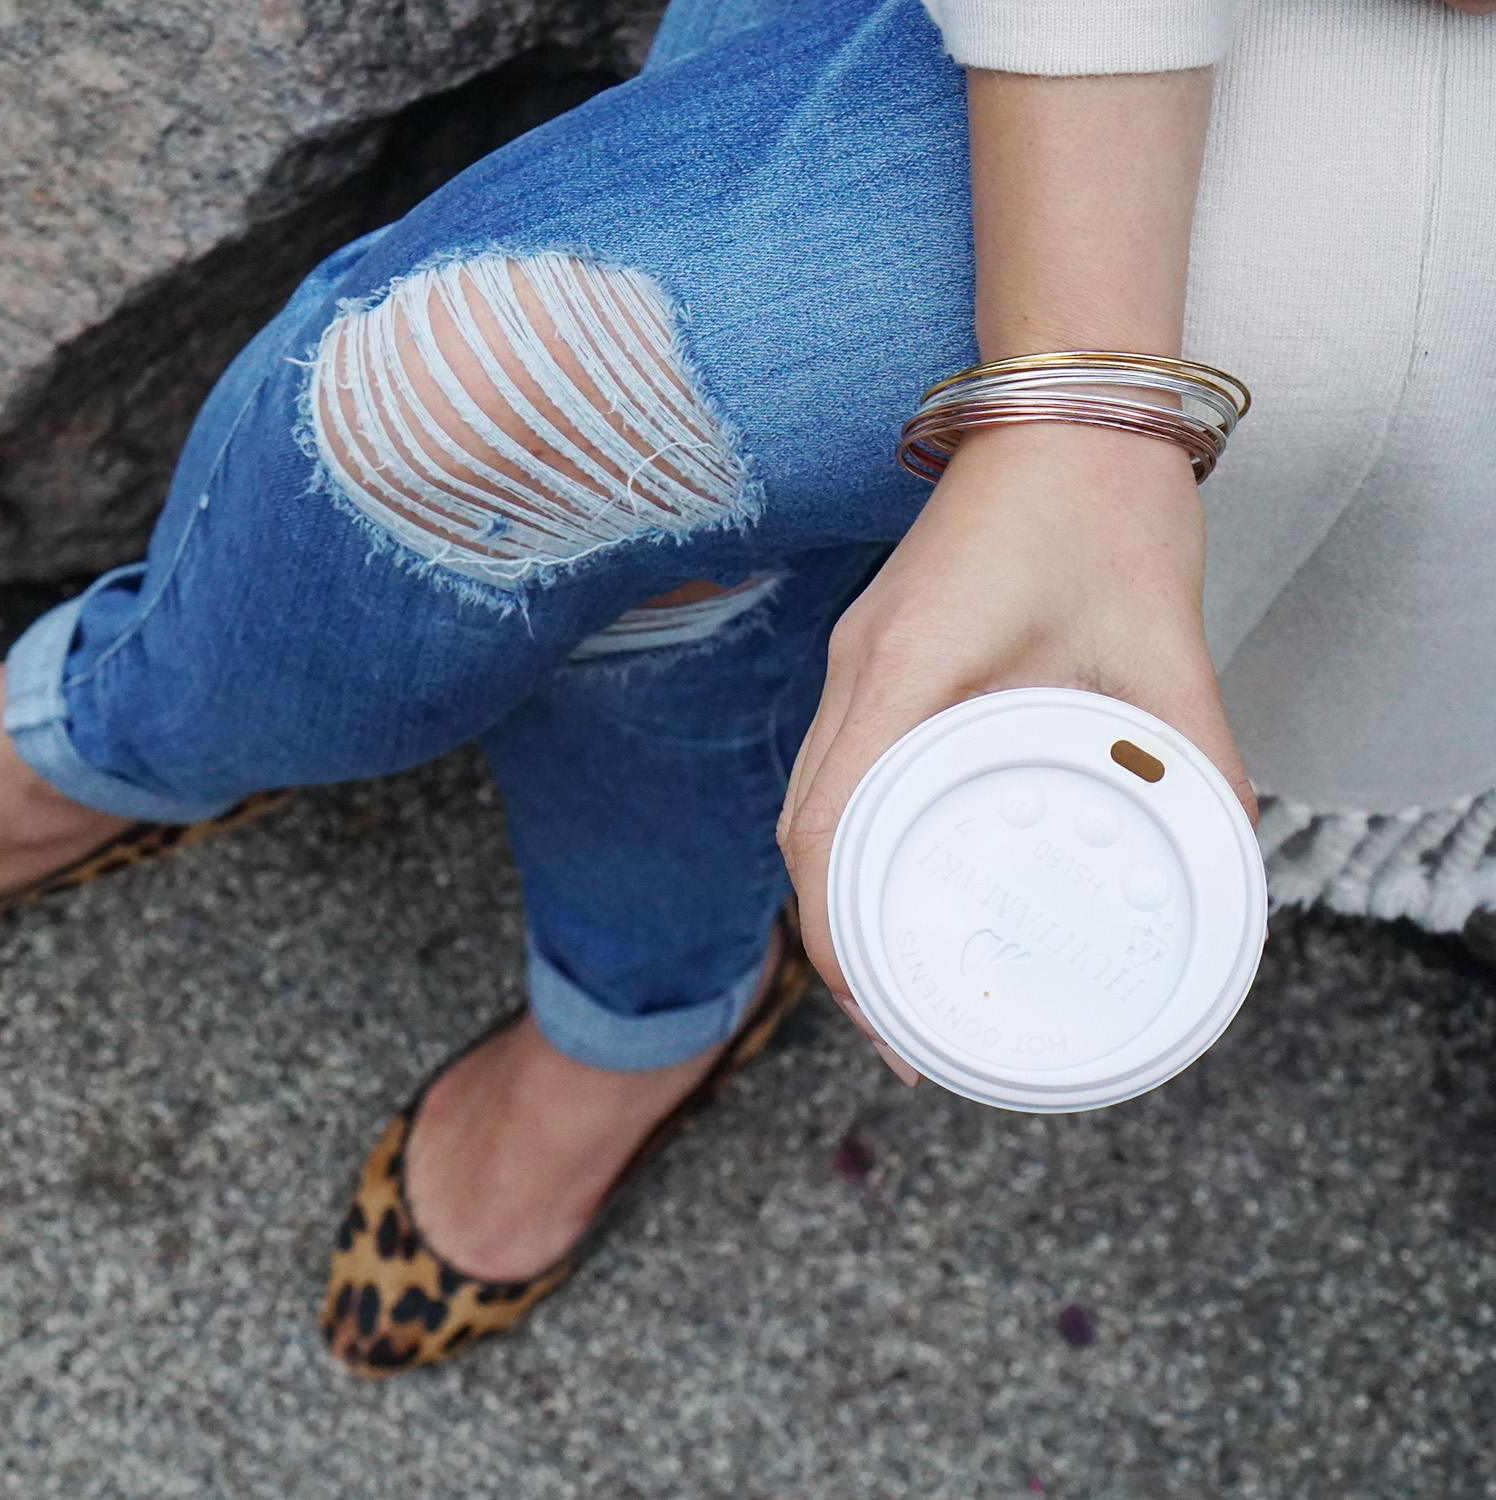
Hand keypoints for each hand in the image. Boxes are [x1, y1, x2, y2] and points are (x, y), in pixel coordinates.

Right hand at [776, 423, 1256, 1085]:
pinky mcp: (871, 656)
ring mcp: (853, 659)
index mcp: (908, 667)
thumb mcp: (1162, 642)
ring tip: (895, 973)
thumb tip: (1229, 852)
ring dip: (834, 895)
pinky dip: (847, 842)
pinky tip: (897, 878)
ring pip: (805, 805)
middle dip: (833, 945)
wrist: (1063, 407)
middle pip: (800, 833)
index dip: (836, 939)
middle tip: (903, 1031)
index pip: (824, 829)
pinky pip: (832, 769)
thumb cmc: (1104, 511)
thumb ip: (1194, 751)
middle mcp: (859, 668)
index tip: (884, 1016)